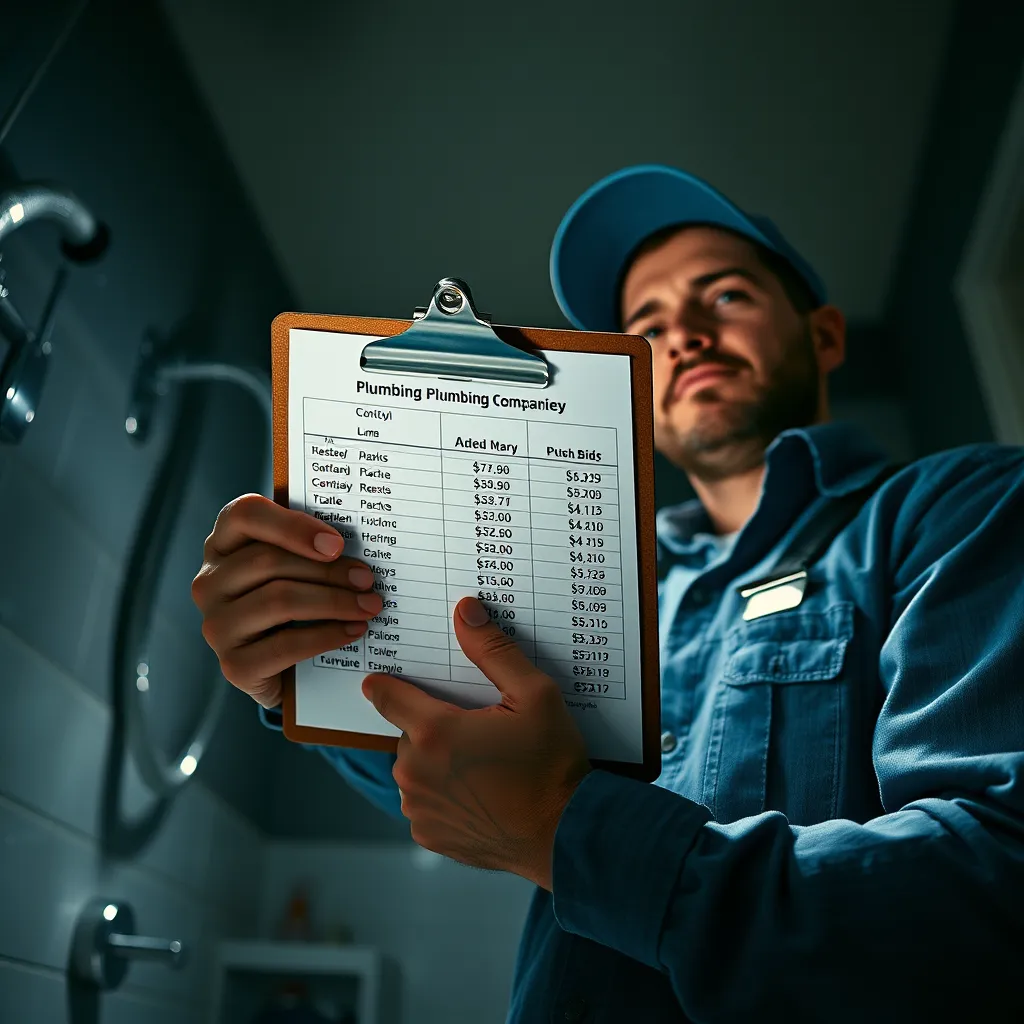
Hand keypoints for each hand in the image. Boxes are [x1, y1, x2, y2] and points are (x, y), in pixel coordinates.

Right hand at [192, 494, 383, 707]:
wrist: (284, 669)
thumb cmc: (295, 603)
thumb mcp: (296, 567)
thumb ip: (311, 547)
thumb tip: (360, 539)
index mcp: (223, 544)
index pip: (245, 515)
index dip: (292, 525)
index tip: (336, 544)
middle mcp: (210, 583)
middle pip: (268, 561)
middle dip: (328, 570)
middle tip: (367, 579)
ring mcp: (217, 625)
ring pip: (279, 601)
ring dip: (334, 602)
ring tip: (368, 606)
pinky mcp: (234, 665)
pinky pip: (285, 645)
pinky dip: (326, 636)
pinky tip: (353, 631)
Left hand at [362, 596, 591, 889]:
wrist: (567, 833)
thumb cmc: (552, 763)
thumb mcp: (535, 695)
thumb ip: (493, 651)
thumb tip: (465, 610)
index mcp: (434, 733)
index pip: (386, 696)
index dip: (385, 684)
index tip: (382, 679)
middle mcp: (415, 773)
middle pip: (408, 733)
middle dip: (433, 727)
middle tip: (476, 730)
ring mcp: (419, 809)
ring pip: (416, 769)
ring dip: (436, 762)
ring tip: (482, 765)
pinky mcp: (430, 835)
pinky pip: (425, 803)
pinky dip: (444, 795)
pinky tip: (480, 793)